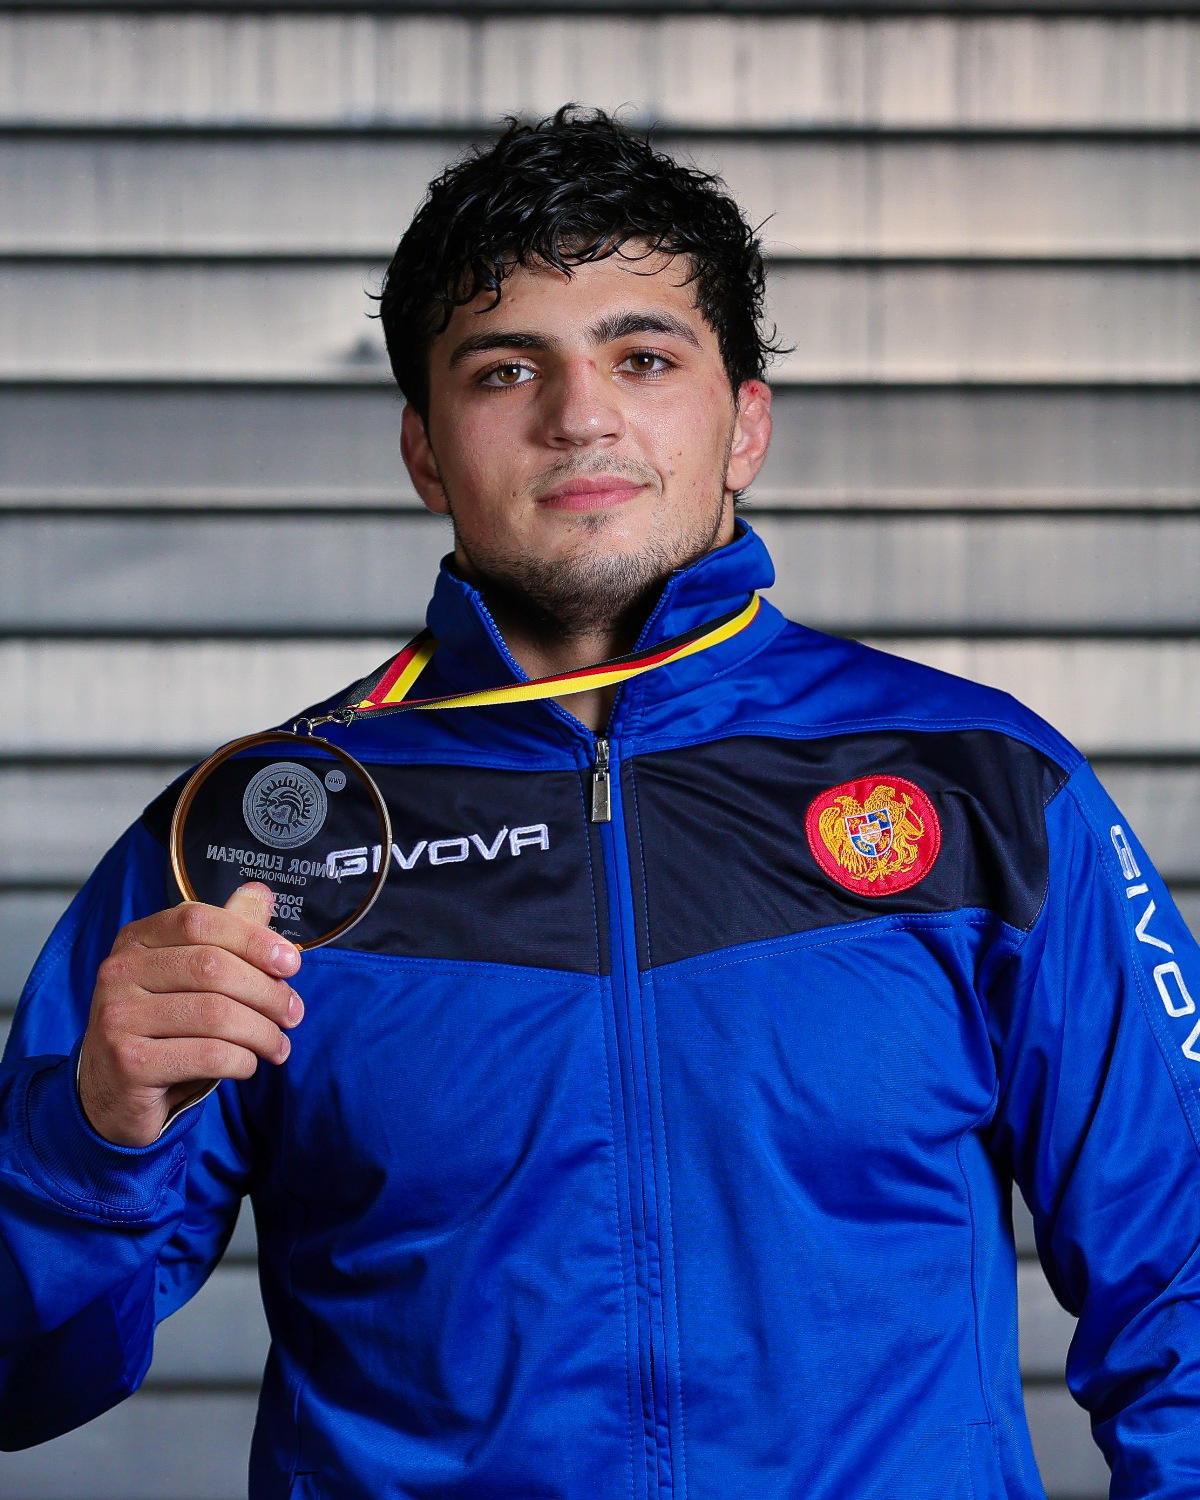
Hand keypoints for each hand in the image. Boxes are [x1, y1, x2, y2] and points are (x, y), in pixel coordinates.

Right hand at [77, 883, 302, 1146]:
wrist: (112, 1093)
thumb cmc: (161, 1028)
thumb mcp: (189, 976)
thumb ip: (224, 935)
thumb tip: (260, 894)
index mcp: (136, 939)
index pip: (199, 921)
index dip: (253, 938)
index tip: (290, 963)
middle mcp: (119, 972)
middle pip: (213, 967)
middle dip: (267, 992)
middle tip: (293, 1014)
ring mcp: (118, 1018)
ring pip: (216, 1014)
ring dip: (262, 1032)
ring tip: (278, 1045)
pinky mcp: (129, 1063)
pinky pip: (208, 1055)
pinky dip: (242, 1061)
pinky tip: (249, 1064)